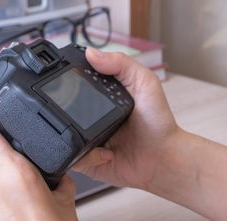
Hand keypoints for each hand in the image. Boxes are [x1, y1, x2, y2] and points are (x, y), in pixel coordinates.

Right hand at [72, 48, 179, 188]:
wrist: (164, 157)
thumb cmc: (157, 122)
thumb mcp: (143, 82)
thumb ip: (120, 63)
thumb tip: (91, 53)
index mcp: (99, 98)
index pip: (75, 86)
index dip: (68, 83)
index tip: (69, 83)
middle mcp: (89, 118)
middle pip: (62, 111)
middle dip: (66, 113)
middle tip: (83, 114)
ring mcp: (86, 140)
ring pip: (62, 137)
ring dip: (76, 136)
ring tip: (100, 136)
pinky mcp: (87, 161)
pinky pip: (73, 159)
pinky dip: (87, 156)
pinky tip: (106, 152)